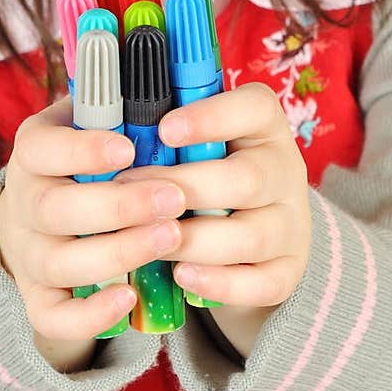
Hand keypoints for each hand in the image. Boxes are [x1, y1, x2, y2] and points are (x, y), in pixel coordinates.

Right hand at [0, 94, 187, 342]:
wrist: (42, 215)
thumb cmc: (87, 160)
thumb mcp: (92, 121)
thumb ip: (121, 107)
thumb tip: (173, 78)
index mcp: (35, 151)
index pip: (45, 148)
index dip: (83, 150)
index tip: (128, 148)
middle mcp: (25, 203)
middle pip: (56, 210)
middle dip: (118, 206)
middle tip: (173, 198)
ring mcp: (29, 254)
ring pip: (61, 263)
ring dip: (118, 251)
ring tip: (170, 237)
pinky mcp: (39, 297)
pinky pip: (54, 316)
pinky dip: (89, 314)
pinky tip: (129, 295)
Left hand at [114, 81, 312, 314]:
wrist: (256, 224)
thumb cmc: (207, 168)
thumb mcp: (196, 138)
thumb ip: (163, 128)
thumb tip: (101, 119)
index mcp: (264, 124)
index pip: (254, 107)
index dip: (211, 117)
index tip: (165, 129)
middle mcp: (285, 170)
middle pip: (247, 178)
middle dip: (184, 188)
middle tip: (129, 193)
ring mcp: (291, 224)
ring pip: (250, 235)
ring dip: (194, 241)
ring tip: (149, 240)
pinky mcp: (287, 271)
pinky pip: (260, 283)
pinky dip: (219, 283)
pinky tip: (180, 277)